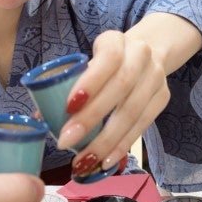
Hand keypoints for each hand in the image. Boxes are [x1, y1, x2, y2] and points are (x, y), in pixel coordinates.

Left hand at [57, 13, 201, 176]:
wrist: (147, 52)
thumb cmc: (106, 62)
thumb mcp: (88, 62)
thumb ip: (67, 85)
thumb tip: (39, 118)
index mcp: (116, 41)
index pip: (107, 58)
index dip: (90, 82)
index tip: (68, 107)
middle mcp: (141, 55)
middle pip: (121, 86)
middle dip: (92, 117)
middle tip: (65, 141)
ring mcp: (155, 77)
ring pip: (133, 111)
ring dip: (106, 140)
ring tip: (84, 160)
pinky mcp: (162, 98)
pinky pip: (143, 125)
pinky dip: (122, 145)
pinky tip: (106, 161)